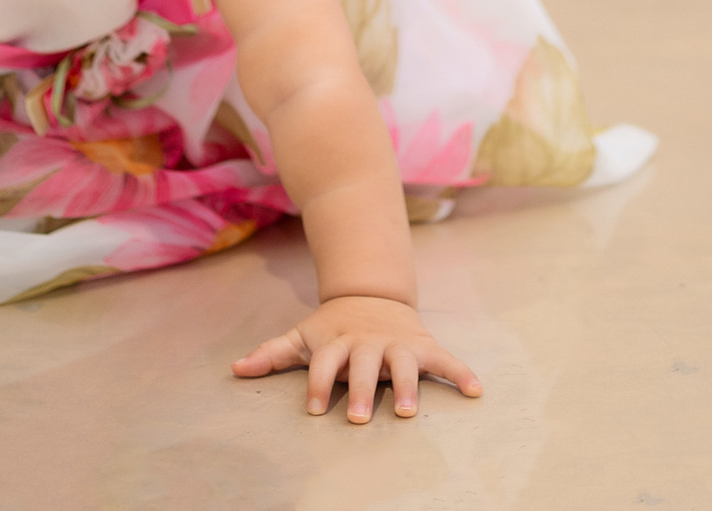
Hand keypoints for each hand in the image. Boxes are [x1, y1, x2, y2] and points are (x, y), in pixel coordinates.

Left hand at [231, 295, 482, 422]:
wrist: (371, 294)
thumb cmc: (333, 327)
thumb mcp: (303, 336)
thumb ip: (273, 354)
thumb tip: (235, 370)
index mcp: (338, 342)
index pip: (325, 364)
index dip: (319, 385)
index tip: (316, 410)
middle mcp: (367, 343)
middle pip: (364, 366)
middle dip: (362, 390)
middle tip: (359, 418)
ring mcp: (397, 343)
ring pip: (404, 364)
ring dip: (408, 386)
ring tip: (408, 413)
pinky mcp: (422, 344)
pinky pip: (445, 359)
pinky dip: (461, 373)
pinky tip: (475, 391)